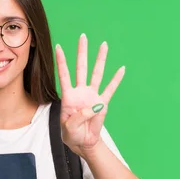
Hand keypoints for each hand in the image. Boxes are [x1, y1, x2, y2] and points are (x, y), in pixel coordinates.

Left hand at [56, 33, 124, 156]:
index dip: (61, 62)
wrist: (82, 142)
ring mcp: (92, 96)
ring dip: (100, 59)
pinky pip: (110, 89)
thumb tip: (92, 107)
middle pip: (81, 68)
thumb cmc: (71, 134)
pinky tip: (121, 68)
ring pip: (97, 74)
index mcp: (68, 96)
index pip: (64, 75)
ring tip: (104, 45)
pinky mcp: (102, 103)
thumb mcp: (69, 128)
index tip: (58, 47)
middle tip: (82, 37)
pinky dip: (116, 79)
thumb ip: (78, 117)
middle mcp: (80, 92)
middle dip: (82, 52)